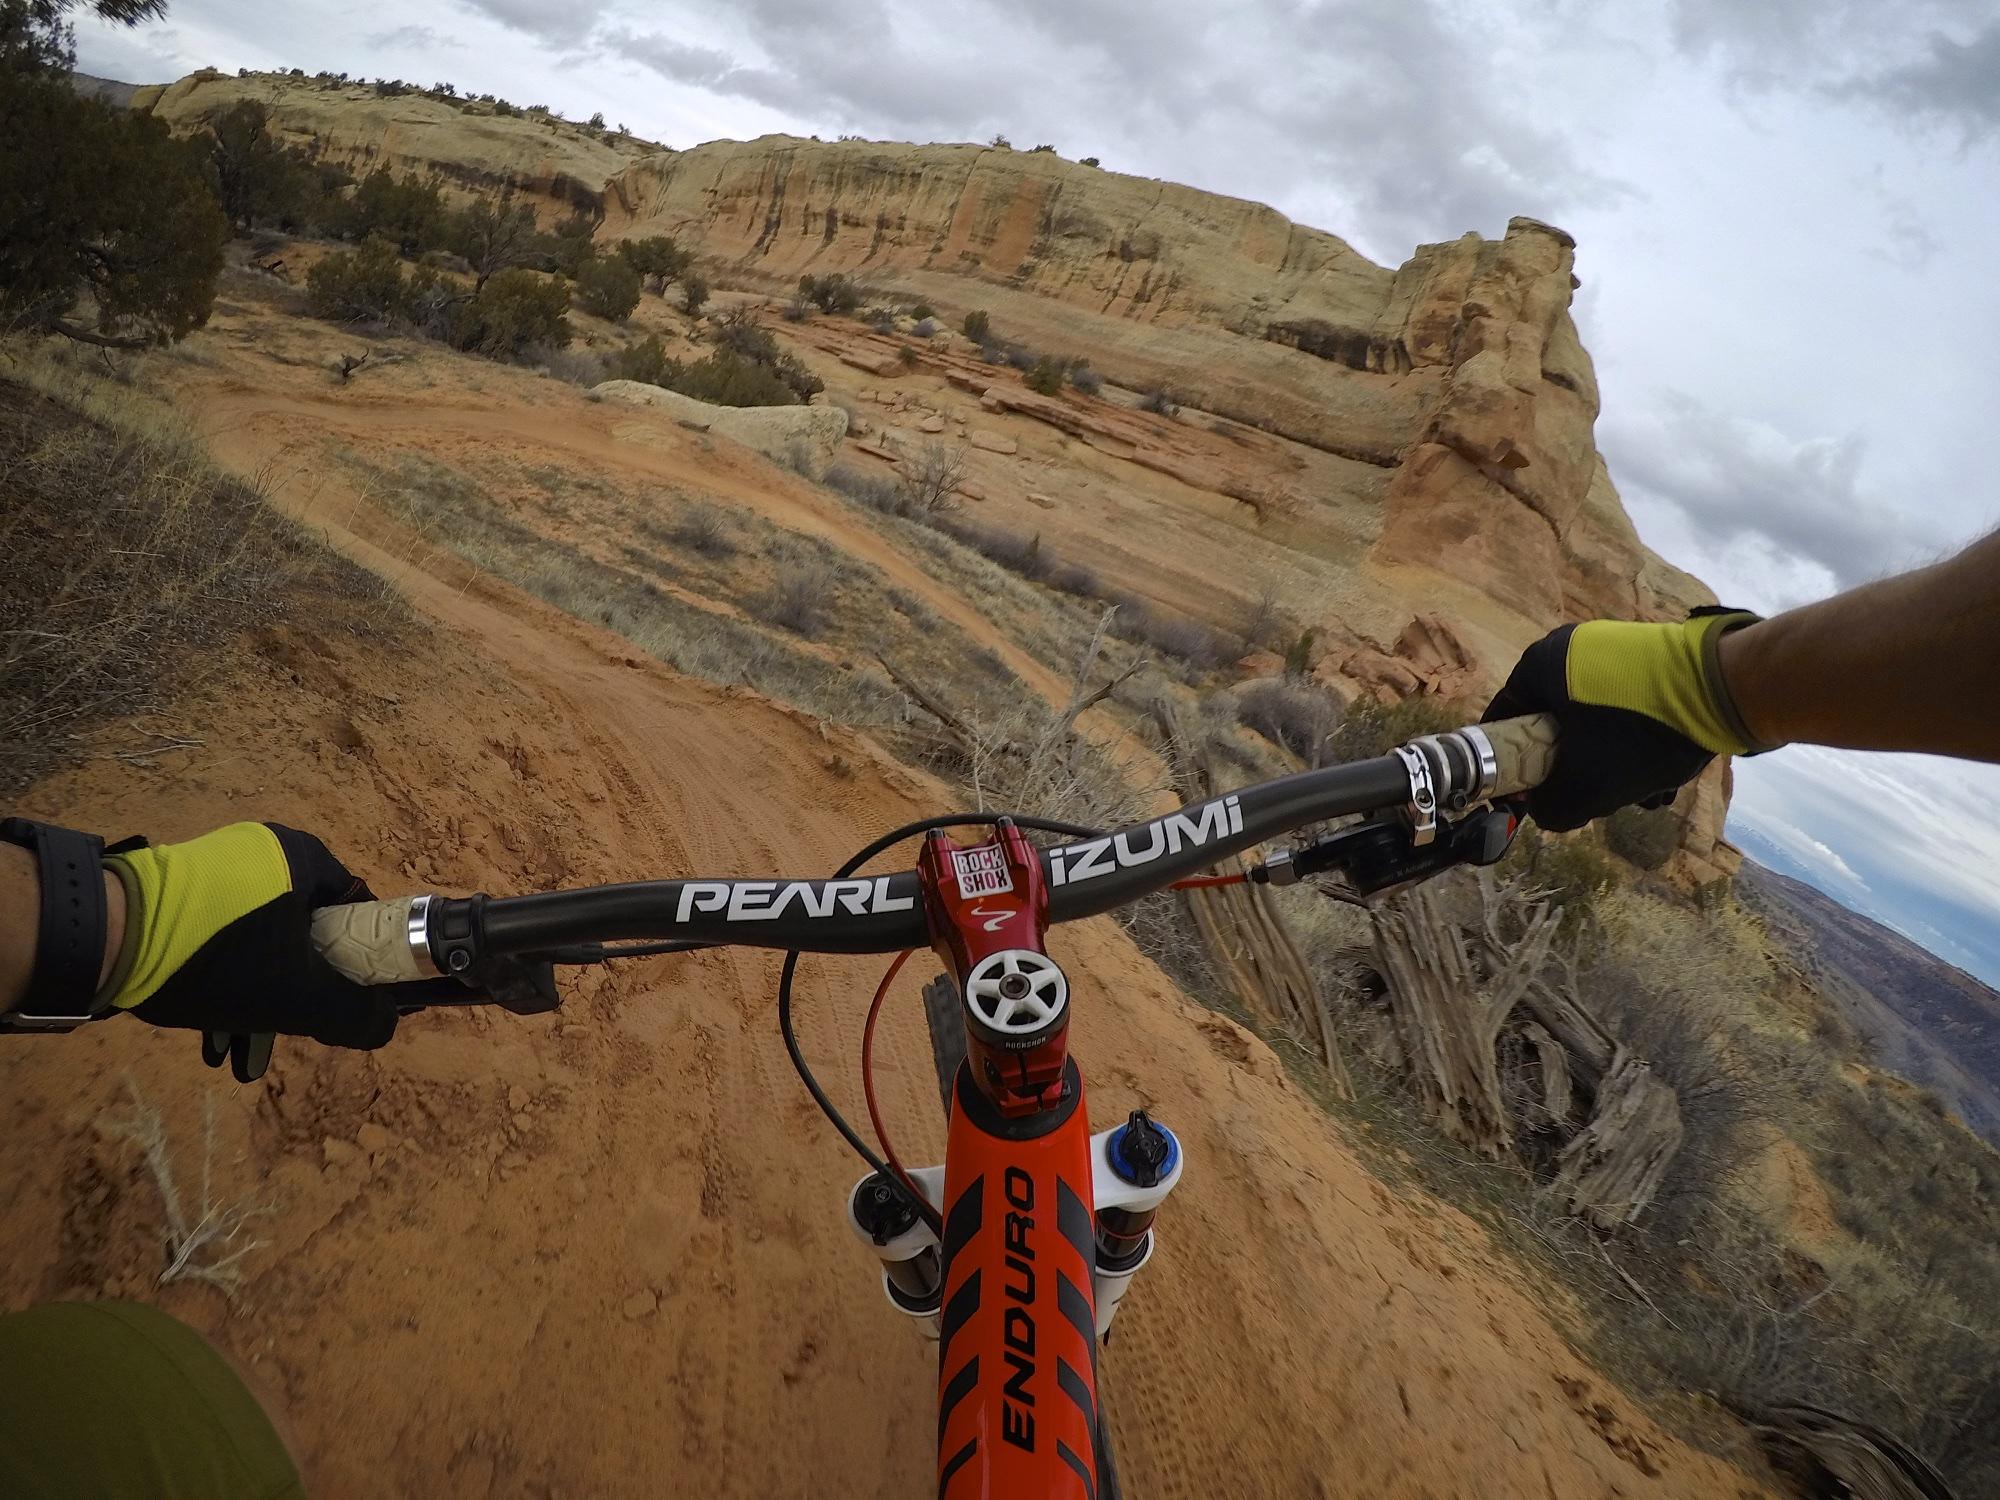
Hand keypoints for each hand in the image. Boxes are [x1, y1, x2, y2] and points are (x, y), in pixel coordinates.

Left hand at [105, 823, 431, 1048]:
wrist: (105, 936)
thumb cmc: (222, 957)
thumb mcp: (299, 996)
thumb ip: (355, 1013)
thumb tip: (388, 1023)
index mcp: (302, 857)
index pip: (357, 907)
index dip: (359, 960)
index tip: (344, 1001)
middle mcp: (261, 853)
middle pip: (304, 932)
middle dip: (296, 994)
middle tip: (286, 1034)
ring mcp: (214, 869)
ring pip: (259, 943)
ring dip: (256, 1000)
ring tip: (237, 1053)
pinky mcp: (175, 890)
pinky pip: (220, 939)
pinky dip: (223, 982)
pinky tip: (210, 1035)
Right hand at [1483, 608, 1772, 831]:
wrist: (1725, 689)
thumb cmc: (1637, 734)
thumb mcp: (1586, 788)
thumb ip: (1550, 810)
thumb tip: (1545, 813)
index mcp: (1541, 664)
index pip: (1504, 718)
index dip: (1509, 763)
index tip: (1525, 795)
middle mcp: (1574, 648)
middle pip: (1555, 726)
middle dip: (1575, 772)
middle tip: (1592, 801)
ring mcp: (1617, 650)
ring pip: (1597, 723)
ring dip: (1613, 766)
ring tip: (1643, 797)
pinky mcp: (1654, 659)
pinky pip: (1628, 709)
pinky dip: (1638, 744)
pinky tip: (1664, 777)